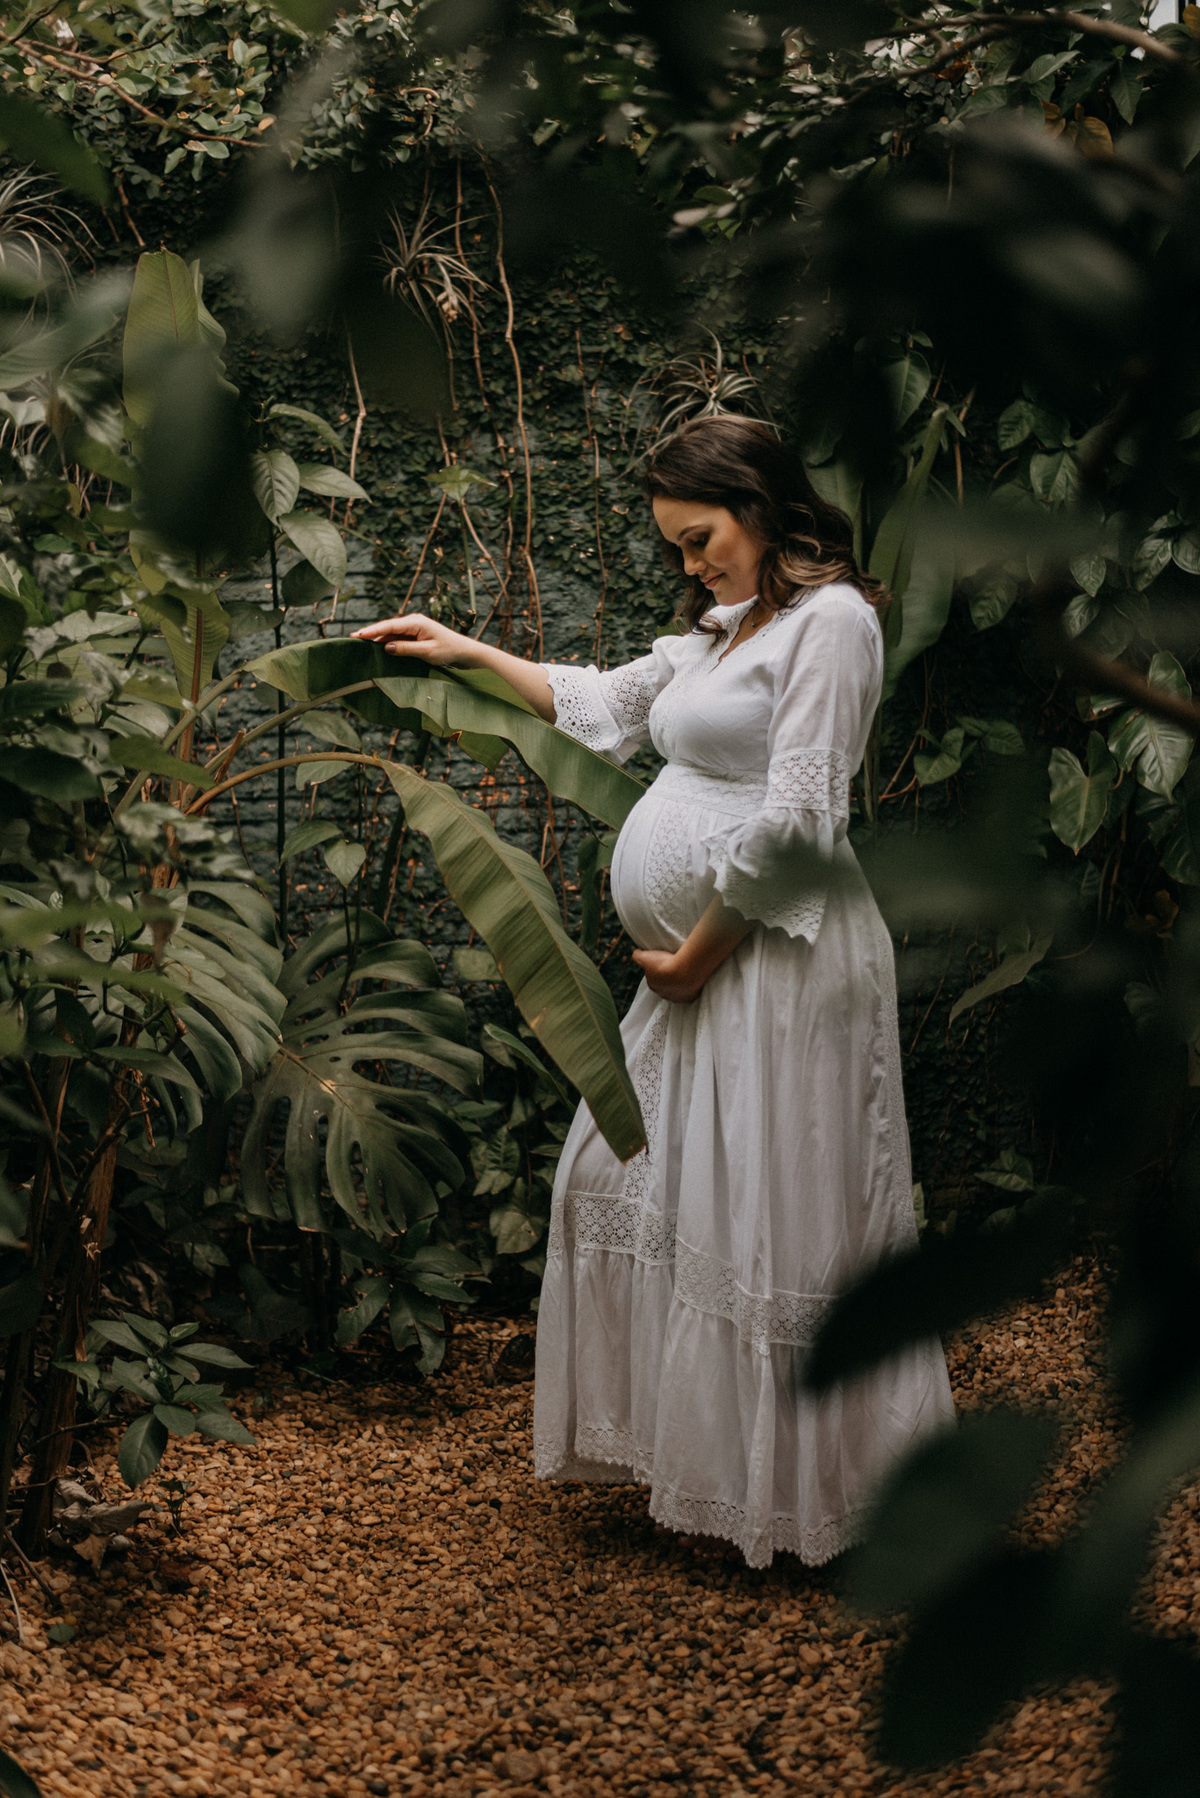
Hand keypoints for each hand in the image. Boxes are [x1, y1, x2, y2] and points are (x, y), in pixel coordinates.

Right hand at [351, 612, 475, 666]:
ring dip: (377, 638)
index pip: (390, 625)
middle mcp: (413, 622)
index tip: (358, 635)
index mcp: (416, 622)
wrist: (463, 652)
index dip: (373, 630)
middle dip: (370, 632)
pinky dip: (386, 642)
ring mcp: (413, 628)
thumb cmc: (448, 651)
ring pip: (391, 633)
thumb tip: (386, 647)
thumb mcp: (427, 652)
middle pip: (387, 627)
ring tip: (359, 644)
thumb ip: (406, 649)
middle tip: (351, 638)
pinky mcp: (414, 635)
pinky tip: (375, 648)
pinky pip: (397, 638)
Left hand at [632, 947, 704, 1003]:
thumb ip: (637, 955)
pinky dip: (690, 985)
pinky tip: (692, 977)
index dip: (657, 969)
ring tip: (684, 970)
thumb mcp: (645, 956)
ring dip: (680, 982)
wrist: (686, 970)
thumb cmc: (665, 964)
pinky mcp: (690, 997)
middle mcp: (664, 994)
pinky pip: (690, 992)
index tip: (663, 962)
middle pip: (665, 985)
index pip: (652, 978)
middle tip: (674, 965)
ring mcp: (678, 997)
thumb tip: (637, 953)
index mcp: (653, 985)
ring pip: (677, 990)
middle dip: (668, 977)